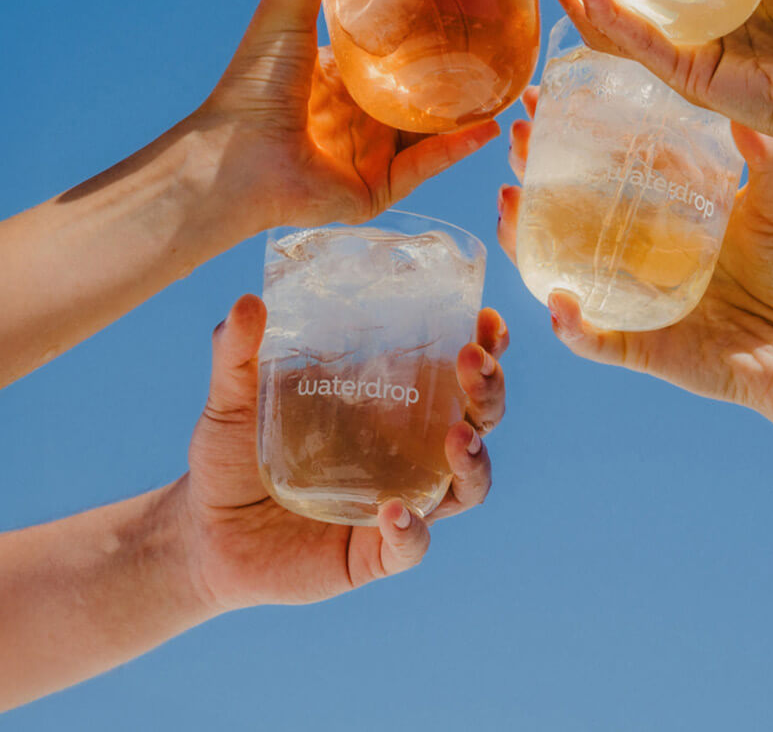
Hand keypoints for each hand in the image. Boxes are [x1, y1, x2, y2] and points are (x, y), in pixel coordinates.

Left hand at [171, 294, 507, 612]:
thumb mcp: (231, 396)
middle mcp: (410, 452)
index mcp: (392, 405)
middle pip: (479, 421)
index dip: (486, 347)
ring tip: (459, 437)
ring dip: (474, 460)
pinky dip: (412, 530)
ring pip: (467, 486)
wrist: (201, 531)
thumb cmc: (231, 454)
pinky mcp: (375, 553)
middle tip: (473, 361)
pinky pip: (412, 545)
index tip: (487, 318)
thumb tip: (247, 302)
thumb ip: (237, 352)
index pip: (456, 372)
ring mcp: (400, 501)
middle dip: (489, 391)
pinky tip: (393, 511)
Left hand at [192, 0, 498, 232]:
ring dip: (469, 108)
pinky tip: (489, 125)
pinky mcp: (378, 188)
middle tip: (501, 36)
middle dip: (459, 67)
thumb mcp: (289, 3)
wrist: (234, 162)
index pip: (392, 43)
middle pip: (419, 86)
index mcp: (338, 73)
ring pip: (432, 128)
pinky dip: (457, 148)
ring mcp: (370, 152)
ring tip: (510, 82)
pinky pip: (426, 165)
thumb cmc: (253, 83)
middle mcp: (357, 112)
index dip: (427, 21)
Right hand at [499, 91, 772, 428]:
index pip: (608, 164)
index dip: (572, 130)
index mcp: (667, 212)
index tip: (543, 97)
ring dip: (526, 240)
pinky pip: (595, 339)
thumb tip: (743, 109)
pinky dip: (573, 326)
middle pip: (569, 208)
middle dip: (535, 173)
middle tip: (517, 137)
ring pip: (563, 268)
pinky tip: (558, 301)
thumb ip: (766, 161)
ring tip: (508, 204)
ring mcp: (635, 297)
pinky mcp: (642, 346)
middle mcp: (641, 251)